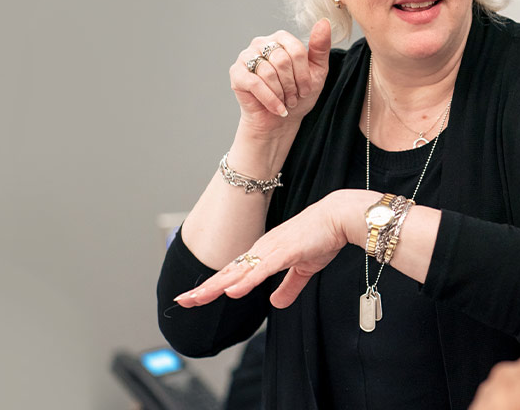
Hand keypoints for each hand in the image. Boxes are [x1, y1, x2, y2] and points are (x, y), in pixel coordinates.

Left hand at [172, 189, 370, 308]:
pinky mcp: (284, 252)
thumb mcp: (303, 269)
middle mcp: (260, 251)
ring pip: (238, 272)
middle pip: (227, 273)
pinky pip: (261, 269)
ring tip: (196, 298)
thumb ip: (289, 287)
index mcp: (263, 254)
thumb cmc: (321, 237)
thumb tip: (276, 303)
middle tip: (182, 301)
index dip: (212, 286)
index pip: (232, 273)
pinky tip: (231, 291)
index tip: (193, 297)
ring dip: (216, 286)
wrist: (337, 217)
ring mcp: (270, 250)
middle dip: (204, 288)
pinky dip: (245, 281)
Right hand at [232, 19, 332, 136]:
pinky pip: (254, 83)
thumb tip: (324, 22)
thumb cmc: (297, 94)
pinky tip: (277, 108)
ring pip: (268, 72)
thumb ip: (320, 47)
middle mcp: (261, 42)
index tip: (306, 89)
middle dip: (292, 84)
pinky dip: (269, 99)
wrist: (278, 119)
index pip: (296, 50)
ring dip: (281, 93)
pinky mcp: (236, 73)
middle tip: (293, 98)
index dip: (303, 74)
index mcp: (280, 38)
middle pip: (282, 60)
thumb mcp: (316, 71)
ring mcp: (246, 56)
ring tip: (284, 101)